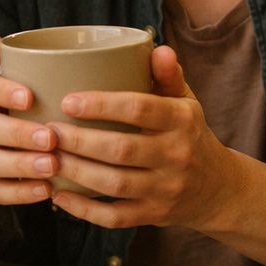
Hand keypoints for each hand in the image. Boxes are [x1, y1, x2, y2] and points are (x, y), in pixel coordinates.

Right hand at [0, 31, 61, 206]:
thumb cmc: (4, 106)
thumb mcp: (4, 79)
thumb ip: (4, 57)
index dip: (1, 91)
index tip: (30, 97)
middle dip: (17, 134)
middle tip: (51, 137)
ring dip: (20, 165)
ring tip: (52, 166)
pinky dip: (19, 193)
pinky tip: (45, 191)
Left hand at [46, 46, 243, 229]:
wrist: (218, 188)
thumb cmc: (189, 135)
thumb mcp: (186, 102)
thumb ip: (168, 76)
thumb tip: (156, 49)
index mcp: (182, 120)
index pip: (140, 109)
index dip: (102, 105)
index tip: (68, 101)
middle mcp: (177, 156)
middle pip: (121, 149)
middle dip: (78, 141)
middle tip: (48, 131)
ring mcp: (166, 189)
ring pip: (114, 183)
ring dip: (76, 172)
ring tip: (48, 158)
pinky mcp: (155, 215)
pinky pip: (115, 217)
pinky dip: (85, 210)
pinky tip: (60, 196)